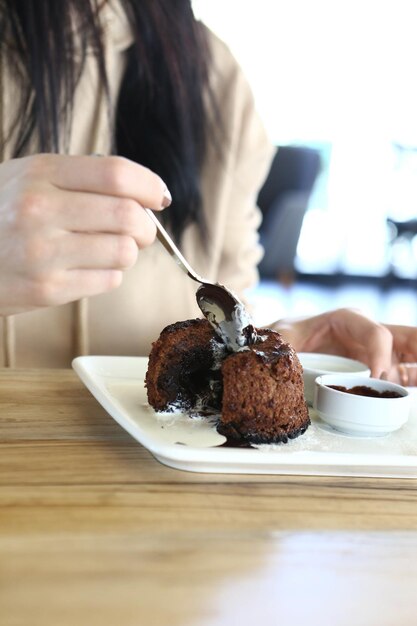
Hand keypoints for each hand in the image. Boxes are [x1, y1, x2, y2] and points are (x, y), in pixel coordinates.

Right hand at [0, 154, 170, 314]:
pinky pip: (109, 280)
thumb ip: (80, 178)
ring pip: (125, 251)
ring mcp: (43, 253)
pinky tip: (85, 268)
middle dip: (147, 226)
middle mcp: (40, 210)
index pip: (117, 174)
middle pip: (129, 216)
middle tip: (140, 230)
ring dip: (126, 252)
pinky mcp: (47, 289)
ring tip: (104, 249)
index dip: (149, 186)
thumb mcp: (26, 177)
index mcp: (39, 173)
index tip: (159, 197)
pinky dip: (108, 274)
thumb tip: (144, 193)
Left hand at [273, 308, 416, 384]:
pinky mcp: (381, 371)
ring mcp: (378, 353)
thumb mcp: (282, 337)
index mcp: (349, 320)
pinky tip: (411, 395)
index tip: (377, 377)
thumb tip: (284, 358)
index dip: (381, 354)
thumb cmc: (287, 337)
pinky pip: (406, 375)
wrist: (284, 346)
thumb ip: (284, 344)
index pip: (377, 333)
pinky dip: (414, 380)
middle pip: (407, 337)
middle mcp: (369, 334)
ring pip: (411, 355)